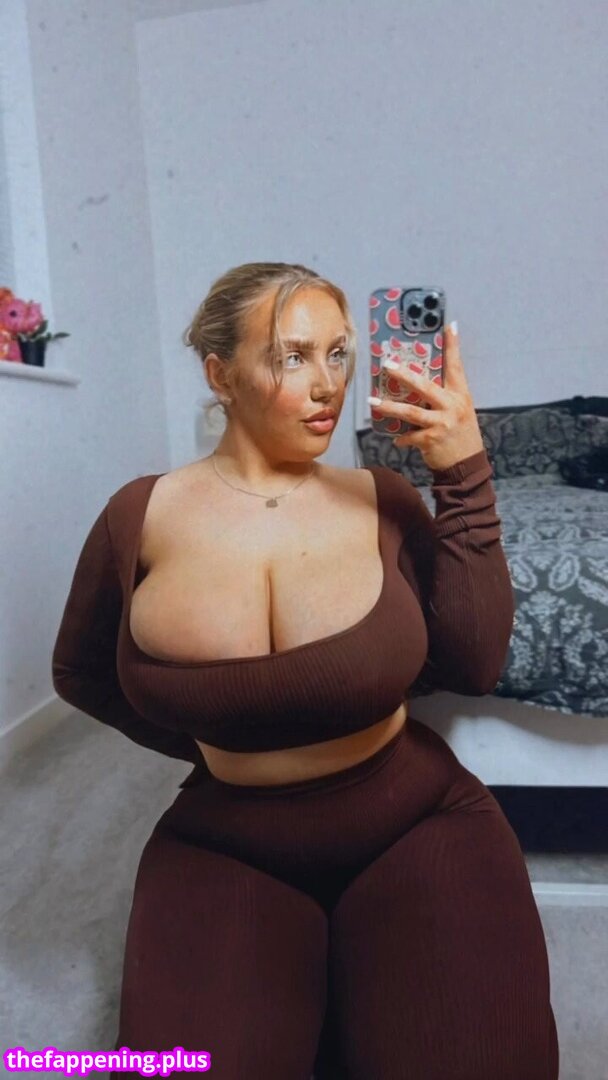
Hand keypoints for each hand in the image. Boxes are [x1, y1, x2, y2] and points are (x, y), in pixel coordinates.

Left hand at [370, 323, 484, 471]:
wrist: (467, 466)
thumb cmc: (461, 435)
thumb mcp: (459, 411)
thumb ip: (444, 397)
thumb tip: (419, 383)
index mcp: (460, 395)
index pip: (456, 366)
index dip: (453, 346)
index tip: (449, 325)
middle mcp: (452, 406)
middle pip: (424, 386)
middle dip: (404, 374)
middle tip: (387, 365)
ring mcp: (442, 423)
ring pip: (411, 411)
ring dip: (389, 407)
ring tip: (372, 402)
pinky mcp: (431, 440)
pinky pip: (409, 435)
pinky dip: (401, 437)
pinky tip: (395, 438)